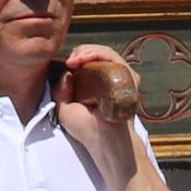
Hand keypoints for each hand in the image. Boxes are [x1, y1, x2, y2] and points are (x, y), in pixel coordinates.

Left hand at [53, 47, 145, 180]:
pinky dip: (103, 55)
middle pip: (97, 54)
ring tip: (78, 59)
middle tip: (72, 61)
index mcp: (94, 84)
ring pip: (107, 54)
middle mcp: (109, 79)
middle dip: (83, 52)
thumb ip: (60, 90)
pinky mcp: (129, 79)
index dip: (77, 57)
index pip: (88, 60)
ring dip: (91, 52)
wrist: (103, 139)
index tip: (68, 63)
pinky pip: (117, 60)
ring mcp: (121, 79)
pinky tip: (90, 59)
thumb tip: (66, 73)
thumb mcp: (63, 108)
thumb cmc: (85, 129)